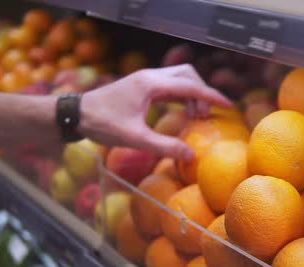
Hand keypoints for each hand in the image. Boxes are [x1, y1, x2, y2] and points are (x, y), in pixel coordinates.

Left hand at [79, 64, 231, 160]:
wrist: (75, 113)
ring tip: (195, 118)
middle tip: (206, 116)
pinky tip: (182, 112)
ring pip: (179, 78)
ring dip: (192, 94)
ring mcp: (146, 79)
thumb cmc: (102, 124)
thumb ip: (164, 146)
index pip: (190, 86)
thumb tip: (191, 155)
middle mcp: (150, 76)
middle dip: (202, 93)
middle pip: (188, 75)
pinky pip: (170, 85)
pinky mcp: (142, 85)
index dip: (211, 96)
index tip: (228, 105)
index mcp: (151, 84)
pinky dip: (181, 96)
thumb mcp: (134, 138)